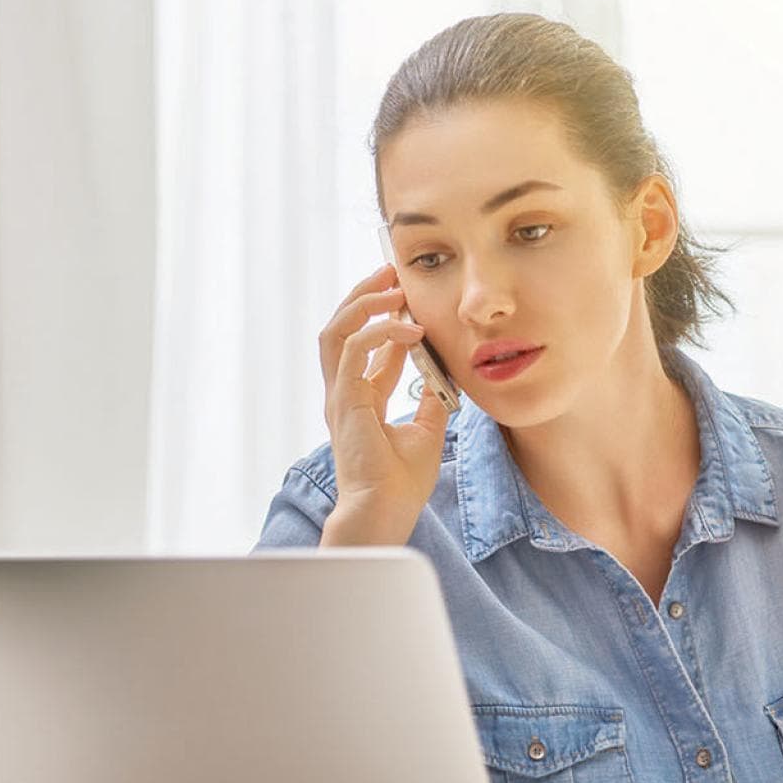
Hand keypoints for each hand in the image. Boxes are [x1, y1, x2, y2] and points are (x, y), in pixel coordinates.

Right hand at [317, 264, 450, 544]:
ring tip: (391, 287)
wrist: (386, 510)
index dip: (386, 319)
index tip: (408, 297)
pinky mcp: (344, 400)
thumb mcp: (427, 431)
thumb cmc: (402, 482)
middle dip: (364, 296)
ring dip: (362, 303)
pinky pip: (353, 349)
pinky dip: (380, 332)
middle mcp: (344, 392)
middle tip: (390, 273)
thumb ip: (430, 401)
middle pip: (341, 328)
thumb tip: (446, 378)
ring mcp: (340, 395)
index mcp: (361, 399)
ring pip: (336, 330)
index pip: (367, 346)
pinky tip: (410, 329)